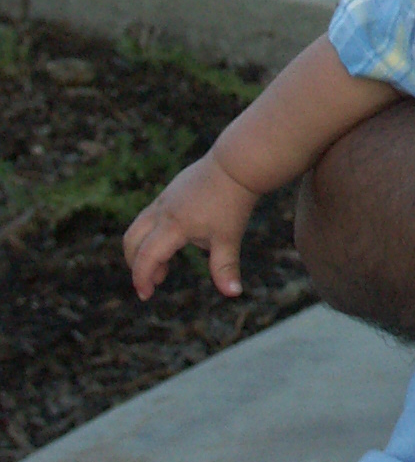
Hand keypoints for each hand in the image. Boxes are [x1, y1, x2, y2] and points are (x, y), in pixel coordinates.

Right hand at [123, 154, 259, 299]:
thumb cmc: (233, 202)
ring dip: (142, 250)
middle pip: (132, 241)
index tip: (146, 295)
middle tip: (154, 283)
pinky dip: (150, 235)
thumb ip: (225, 267)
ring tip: (165, 266)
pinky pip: (148, 217)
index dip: (142, 278)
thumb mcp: (229, 238)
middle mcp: (162, 212)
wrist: (236, 165)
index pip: (147, 257)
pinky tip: (174, 242)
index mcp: (174, 225)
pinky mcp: (168, 192)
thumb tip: (234, 293)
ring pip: (137, 227)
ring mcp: (163, 200)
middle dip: (136, 265)